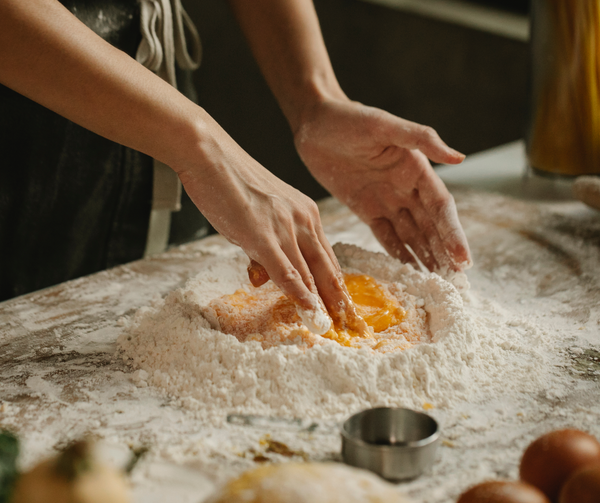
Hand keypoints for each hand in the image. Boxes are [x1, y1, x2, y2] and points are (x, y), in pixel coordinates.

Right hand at [175, 117, 366, 333]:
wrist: (210, 154)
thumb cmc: (231, 181)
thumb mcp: (259, 214)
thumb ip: (265, 245)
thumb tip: (264, 274)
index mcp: (306, 213)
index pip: (328, 257)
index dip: (336, 285)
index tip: (343, 306)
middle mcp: (304, 220)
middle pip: (328, 269)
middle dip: (339, 300)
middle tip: (351, 325)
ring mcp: (285, 227)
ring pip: (310, 274)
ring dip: (322, 304)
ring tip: (332, 327)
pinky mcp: (264, 235)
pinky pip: (287, 272)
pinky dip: (300, 295)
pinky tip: (309, 312)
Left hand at [294, 99, 471, 271]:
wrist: (313, 124)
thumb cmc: (349, 118)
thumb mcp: (384, 125)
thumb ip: (421, 139)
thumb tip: (460, 158)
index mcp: (417, 168)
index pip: (441, 207)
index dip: (453, 234)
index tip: (463, 260)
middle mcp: (406, 188)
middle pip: (431, 227)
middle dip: (444, 253)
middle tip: (457, 283)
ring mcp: (386, 200)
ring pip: (411, 235)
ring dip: (426, 257)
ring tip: (438, 283)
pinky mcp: (366, 209)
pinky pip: (385, 236)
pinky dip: (398, 253)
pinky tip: (409, 271)